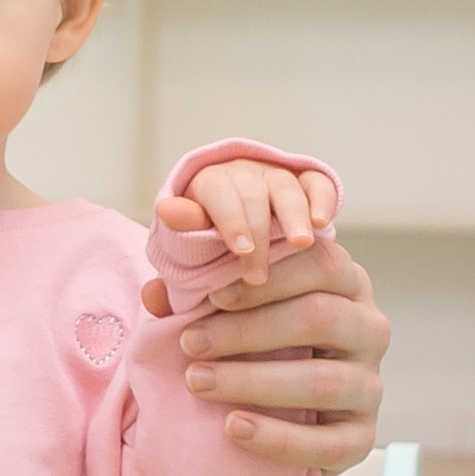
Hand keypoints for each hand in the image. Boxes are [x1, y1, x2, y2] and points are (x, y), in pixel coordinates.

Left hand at [141, 239, 387, 475]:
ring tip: (197, 382)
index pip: (321, 263)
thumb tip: (157, 277)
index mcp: (344, 283)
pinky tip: (233, 428)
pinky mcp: (361, 437)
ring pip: (323, 380)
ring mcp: (370, 385)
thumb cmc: (249, 338)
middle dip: (247, 330)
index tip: (212, 294)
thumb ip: (195, 284)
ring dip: (253, 381)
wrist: (272, 411)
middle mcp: (368, 329)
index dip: (268, 276)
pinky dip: (278, 438)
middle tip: (189, 342)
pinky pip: (329, 442)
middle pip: (320, 318)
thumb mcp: (225, 303)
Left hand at [156, 159, 337, 286]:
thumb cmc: (209, 259)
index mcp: (206, 188)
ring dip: (292, 216)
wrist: (239, 234)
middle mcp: (242, 177)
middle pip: (252, 190)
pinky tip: (322, 222)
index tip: (238, 249)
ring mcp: (278, 181)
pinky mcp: (310, 190)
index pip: (214, 190)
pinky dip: (321, 197)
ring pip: (286, 187)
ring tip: (299, 244)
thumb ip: (174, 283)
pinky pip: (317, 183)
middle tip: (257, 272)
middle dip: (257, 229)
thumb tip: (152, 298)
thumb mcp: (189, 268)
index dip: (227, 217)